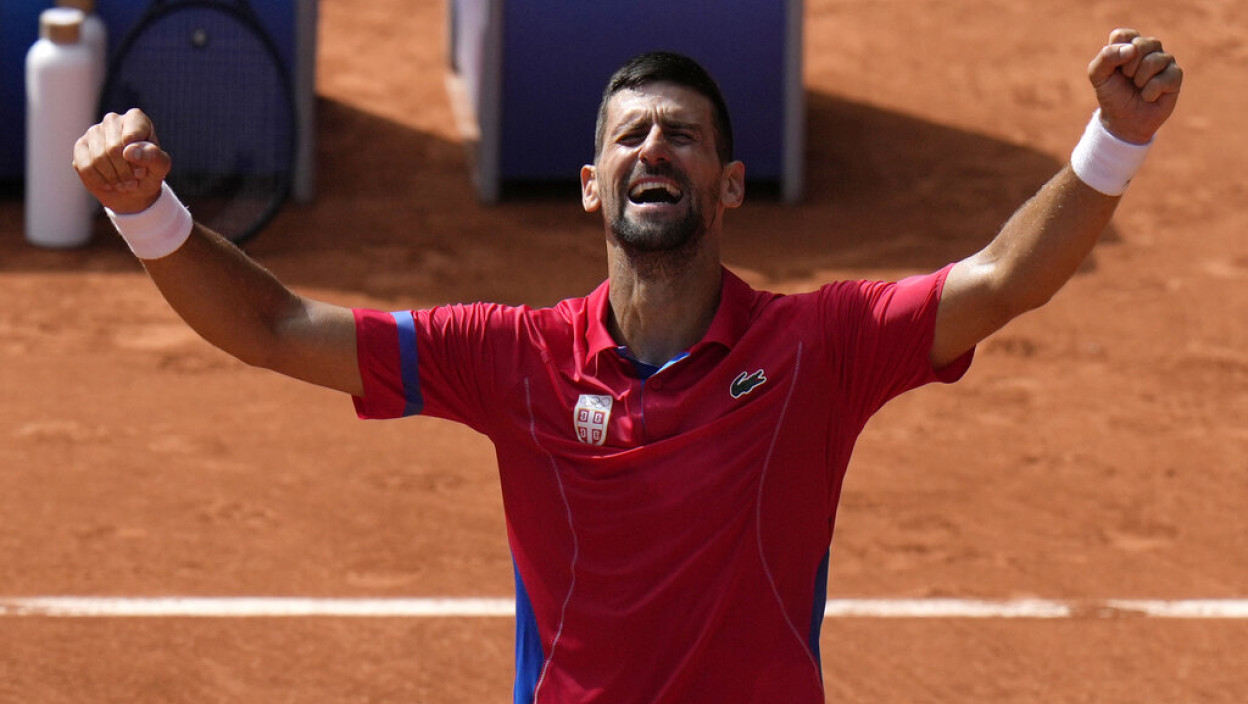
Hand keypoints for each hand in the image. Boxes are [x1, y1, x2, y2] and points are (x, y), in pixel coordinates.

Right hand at [72, 108, 172, 213]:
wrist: (133, 190)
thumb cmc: (149, 173)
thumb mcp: (160, 167)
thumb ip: (152, 156)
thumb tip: (128, 151)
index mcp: (135, 119)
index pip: (132, 136)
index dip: (138, 160)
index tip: (143, 171)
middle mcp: (112, 120)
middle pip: (113, 148)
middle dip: (125, 172)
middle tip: (133, 182)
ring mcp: (94, 132)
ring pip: (98, 157)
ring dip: (113, 178)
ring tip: (123, 184)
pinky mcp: (81, 146)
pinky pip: (85, 166)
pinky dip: (100, 180)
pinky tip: (109, 184)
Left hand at [1087, 28, 1182, 144]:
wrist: (1124, 120)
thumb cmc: (1112, 94)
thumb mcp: (1098, 76)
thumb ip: (1106, 57)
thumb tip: (1132, 48)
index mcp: (1128, 44)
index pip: (1122, 35)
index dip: (1115, 54)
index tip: (1114, 69)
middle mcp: (1148, 48)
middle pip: (1140, 45)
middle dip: (1128, 68)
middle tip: (1127, 79)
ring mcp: (1164, 60)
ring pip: (1154, 60)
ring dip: (1140, 80)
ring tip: (1138, 88)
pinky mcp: (1175, 75)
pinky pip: (1166, 77)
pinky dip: (1151, 91)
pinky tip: (1149, 96)